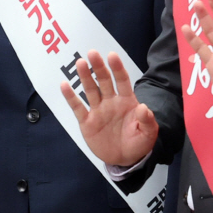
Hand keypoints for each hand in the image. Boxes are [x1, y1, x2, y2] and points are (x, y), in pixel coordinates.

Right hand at [62, 50, 159, 166]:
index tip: (112, 55)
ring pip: (90, 90)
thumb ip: (147, 120)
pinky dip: (70, 97)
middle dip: (98, 67)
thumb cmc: (139, 143)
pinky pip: (77, 107)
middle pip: (104, 81)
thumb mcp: (148, 134)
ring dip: (85, 77)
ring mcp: (98, 111)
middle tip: (92, 53)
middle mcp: (111, 102)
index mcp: (127, 101)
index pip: (122, 81)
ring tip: (80, 63)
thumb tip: (143, 107)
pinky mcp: (86, 122)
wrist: (124, 159)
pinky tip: (64, 85)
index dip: (117, 68)